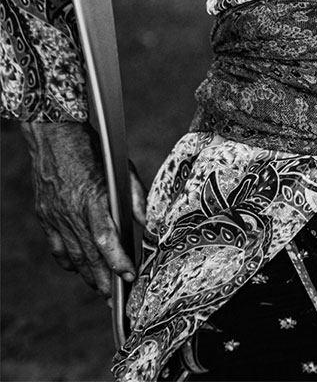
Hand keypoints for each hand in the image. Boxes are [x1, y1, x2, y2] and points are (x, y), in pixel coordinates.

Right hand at [19, 120, 147, 295]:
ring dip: (88, 276)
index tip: (130, 276)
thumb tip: (150, 224)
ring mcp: (54, 216)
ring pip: (72, 255)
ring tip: (102, 291)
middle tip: (116, 301)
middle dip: (103, 281)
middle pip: (88, 255)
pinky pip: (57, 246)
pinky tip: (78, 269)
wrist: (53, 135)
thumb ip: (137, 199)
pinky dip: (68, 261)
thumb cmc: (94, 149)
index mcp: (92, 200)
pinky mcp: (45, 215)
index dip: (117, 261)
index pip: (105, 239)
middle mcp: (70, 212)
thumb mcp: (123, 170)